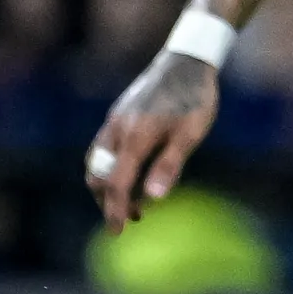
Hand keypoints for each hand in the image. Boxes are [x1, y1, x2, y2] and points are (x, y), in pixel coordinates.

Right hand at [84, 51, 219, 228]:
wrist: (186, 61)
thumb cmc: (194, 99)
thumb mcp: (190, 135)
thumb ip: (170, 165)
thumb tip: (153, 198)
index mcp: (135, 138)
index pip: (117, 184)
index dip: (115, 210)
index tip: (117, 232)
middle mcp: (117, 130)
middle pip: (99, 176)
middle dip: (109, 201)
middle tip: (132, 218)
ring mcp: (114, 122)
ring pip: (98, 163)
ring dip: (109, 186)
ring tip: (135, 200)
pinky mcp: (117, 116)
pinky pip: (104, 149)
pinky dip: (111, 168)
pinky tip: (132, 173)